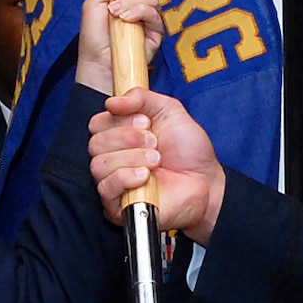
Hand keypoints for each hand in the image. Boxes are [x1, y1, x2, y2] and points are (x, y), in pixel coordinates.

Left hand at [74, 0, 165, 92]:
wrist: (97, 63)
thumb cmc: (94, 37)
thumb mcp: (93, 3)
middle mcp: (142, 3)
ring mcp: (150, 18)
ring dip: (131, 0)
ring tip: (115, 13)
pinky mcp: (156, 32)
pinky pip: (154, 13)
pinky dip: (139, 11)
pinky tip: (125, 19)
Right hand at [88, 88, 226, 239]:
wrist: (206, 181)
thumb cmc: (189, 151)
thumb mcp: (169, 110)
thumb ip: (141, 97)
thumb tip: (111, 102)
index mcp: (119, 135)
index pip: (97, 123)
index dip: (118, 120)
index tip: (145, 122)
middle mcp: (112, 158)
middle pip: (95, 143)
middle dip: (128, 138)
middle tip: (154, 142)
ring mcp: (113, 182)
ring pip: (99, 164)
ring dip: (132, 157)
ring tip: (156, 160)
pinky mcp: (117, 205)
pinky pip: (105, 187)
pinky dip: (125, 177)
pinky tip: (145, 176)